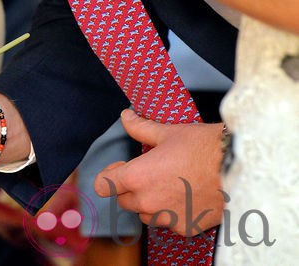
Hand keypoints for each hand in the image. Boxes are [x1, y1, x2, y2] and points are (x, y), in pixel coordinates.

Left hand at [93, 109, 224, 236]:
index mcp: (138, 177)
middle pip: (123, 200)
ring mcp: (168, 218)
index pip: (102, 185)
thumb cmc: (204, 148)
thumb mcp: (168, 132)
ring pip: (146, 214)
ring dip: (149, 202)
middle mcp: (148, 201)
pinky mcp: (187, 228)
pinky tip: (185, 196)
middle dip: (129, 188)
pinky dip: (172, 212)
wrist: (241, 170)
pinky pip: (169, 222)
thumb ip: (140, 128)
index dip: (108, 175)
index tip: (120, 168)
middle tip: (146, 172)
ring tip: (166, 184)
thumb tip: (125, 117)